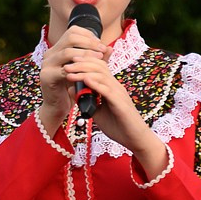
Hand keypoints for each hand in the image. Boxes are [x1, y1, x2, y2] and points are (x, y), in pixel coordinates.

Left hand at [39, 35, 150, 152]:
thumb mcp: (96, 111)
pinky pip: (107, 90)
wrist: (134, 138)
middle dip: (81, 63)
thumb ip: (86, 100)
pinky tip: (84, 80)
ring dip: (83, 71)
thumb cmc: (117, 125)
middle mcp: (116, 86)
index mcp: (111, 87)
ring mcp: (119, 94)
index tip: (69, 61)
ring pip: (102, 76)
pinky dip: (95, 83)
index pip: (98, 67)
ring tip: (69, 71)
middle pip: (99, 67)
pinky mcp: (120, 103)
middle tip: (65, 63)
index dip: (84, 62)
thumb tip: (71, 90)